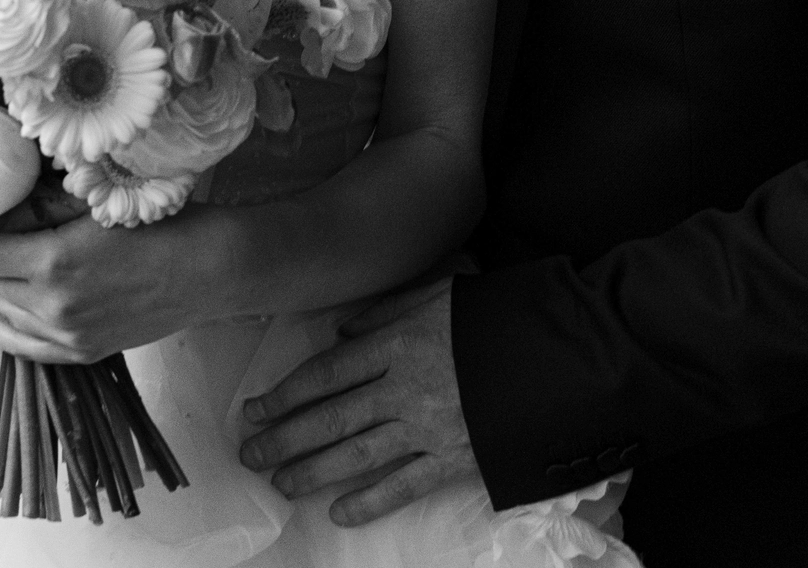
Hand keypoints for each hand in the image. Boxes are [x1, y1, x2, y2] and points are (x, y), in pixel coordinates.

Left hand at [0, 201, 225, 362]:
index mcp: (52, 263)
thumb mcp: (93, 204)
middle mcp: (52, 307)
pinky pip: (24, 348)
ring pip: (0, 318)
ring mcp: (67, 337)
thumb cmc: (157, 223)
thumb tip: (0, 213)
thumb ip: (41, 211)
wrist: (208, 269)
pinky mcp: (83, 352)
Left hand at [239, 277, 476, 526]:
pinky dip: (369, 503)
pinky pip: (403, 487)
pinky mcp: (454, 461)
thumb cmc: (494, 317)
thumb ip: (387, 310)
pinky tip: (339, 513)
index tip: (254, 409)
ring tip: (281, 483)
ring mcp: (428, 428)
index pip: (326, 373)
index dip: (286, 394)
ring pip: (356, 456)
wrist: (557, 353)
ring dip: (312, 471)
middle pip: (330, 417)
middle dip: (284, 438)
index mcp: (398, 342)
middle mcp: (404, 387)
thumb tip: (342, 333)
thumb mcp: (439, 294)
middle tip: (250, 454)